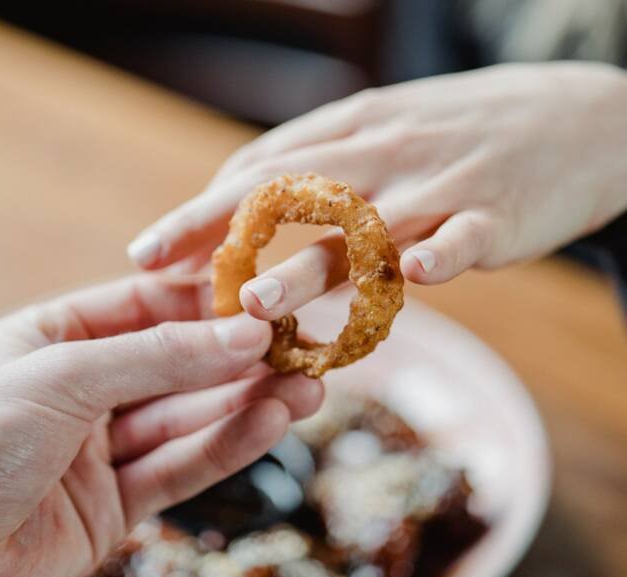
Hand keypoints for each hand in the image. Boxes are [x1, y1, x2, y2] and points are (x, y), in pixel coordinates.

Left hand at [0, 274, 321, 576]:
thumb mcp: (62, 377)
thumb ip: (159, 357)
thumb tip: (246, 332)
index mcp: (56, 338)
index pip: (146, 307)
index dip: (207, 302)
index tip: (267, 299)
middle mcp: (83, 390)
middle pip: (178, 366)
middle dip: (242, 359)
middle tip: (305, 348)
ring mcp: (102, 449)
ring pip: (189, 418)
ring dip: (250, 404)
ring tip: (309, 387)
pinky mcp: (117, 505)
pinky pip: (181, 467)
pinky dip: (228, 447)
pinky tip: (273, 425)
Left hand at [127, 61, 626, 320]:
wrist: (578, 118)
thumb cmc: (462, 135)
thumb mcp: (384, 132)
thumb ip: (319, 166)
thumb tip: (245, 201)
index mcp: (351, 133)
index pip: (260, 171)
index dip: (202, 213)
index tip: (152, 251)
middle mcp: (384, 155)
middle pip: (290, 192)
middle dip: (218, 228)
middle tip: (158, 264)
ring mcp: (439, 185)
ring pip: (364, 228)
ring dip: (308, 266)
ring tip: (256, 303)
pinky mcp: (495, 215)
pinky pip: (463, 238)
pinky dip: (440, 257)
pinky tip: (417, 279)